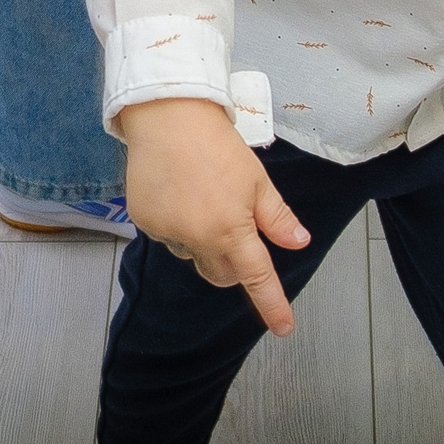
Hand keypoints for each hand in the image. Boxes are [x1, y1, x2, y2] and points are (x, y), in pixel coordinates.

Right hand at [118, 97, 310, 336]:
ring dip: (201, 241)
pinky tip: (178, 192)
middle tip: (234, 225)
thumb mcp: (257, 179)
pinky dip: (176, 225)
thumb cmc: (217, 144)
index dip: (272, 304)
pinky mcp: (145, 222)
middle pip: (221, 274)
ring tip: (201, 196)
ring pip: (192, 255)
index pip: (257, 277)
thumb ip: (276, 217)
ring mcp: (167, 233)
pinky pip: (167, 237)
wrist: (168, 116)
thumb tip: (298, 242)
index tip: (284, 327)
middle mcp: (197, 238)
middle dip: (232, 262)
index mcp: (231, 229)